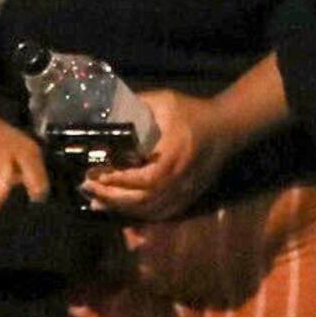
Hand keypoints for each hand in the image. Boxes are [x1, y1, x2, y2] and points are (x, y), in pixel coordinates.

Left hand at [82, 90, 249, 223]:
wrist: (227, 128)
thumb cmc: (193, 112)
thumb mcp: (165, 101)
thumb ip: (137, 106)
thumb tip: (106, 113)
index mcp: (175, 154)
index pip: (145, 178)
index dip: (119, 181)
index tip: (95, 175)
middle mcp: (181, 178)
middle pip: (143, 200)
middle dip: (112, 197)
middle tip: (88, 189)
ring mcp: (186, 191)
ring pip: (150, 211)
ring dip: (121, 208)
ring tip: (98, 200)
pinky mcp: (188, 198)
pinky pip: (160, 215)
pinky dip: (138, 215)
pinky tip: (121, 208)